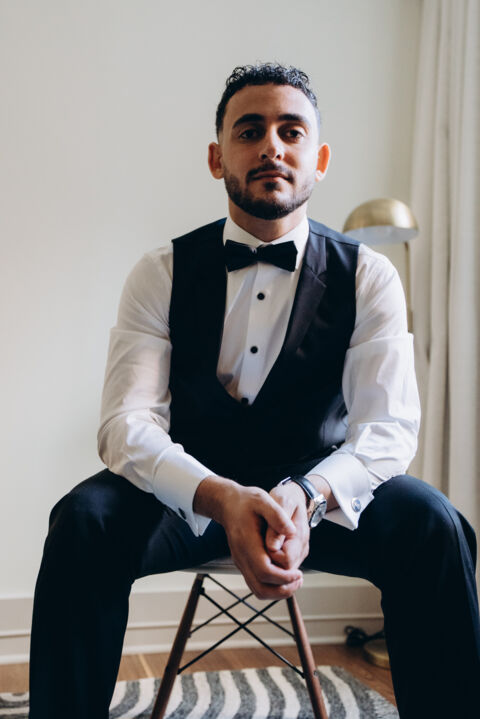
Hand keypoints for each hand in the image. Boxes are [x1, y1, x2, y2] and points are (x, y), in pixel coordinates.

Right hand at [194, 476, 303, 598]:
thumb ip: (277, 516)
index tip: (298, 572)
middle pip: (261, 588)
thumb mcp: (264, 500)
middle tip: (299, 579)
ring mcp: (241, 563)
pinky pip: (257, 584)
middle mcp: (241, 557)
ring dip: (278, 591)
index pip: (264, 571)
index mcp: (247, 543)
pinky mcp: (244, 564)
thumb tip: (292, 532)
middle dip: (283, 590)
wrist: (228, 504)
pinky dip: (272, 586)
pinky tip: (286, 576)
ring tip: (295, 580)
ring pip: (258, 590)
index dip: (283, 577)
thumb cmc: (247, 501)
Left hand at [265, 482, 309, 570]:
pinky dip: (270, 561)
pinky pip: (279, 568)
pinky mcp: (292, 556)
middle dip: (270, 561)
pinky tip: (264, 546)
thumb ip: (277, 520)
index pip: (286, 561)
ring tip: (263, 542)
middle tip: (261, 541)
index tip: (264, 539)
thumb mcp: (282, 500)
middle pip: (284, 571)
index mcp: (299, 536)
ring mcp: (297, 554)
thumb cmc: (286, 497)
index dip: (272, 554)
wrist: (293, 497)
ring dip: (269, 562)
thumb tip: (273, 545)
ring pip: (281, 572)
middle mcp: (301, 549)